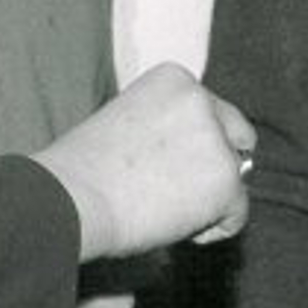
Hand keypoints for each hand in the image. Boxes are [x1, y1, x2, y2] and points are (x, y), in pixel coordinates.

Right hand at [30, 62, 254, 259]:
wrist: (70, 199)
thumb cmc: (85, 171)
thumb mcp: (128, 122)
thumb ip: (167, 128)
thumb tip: (198, 161)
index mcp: (174, 78)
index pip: (210, 114)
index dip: (191, 147)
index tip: (157, 168)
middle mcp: (200, 98)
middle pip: (235, 138)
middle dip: (214, 166)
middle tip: (172, 193)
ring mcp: (215, 138)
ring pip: (234, 178)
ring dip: (208, 200)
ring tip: (163, 210)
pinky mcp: (225, 179)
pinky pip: (237, 214)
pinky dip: (215, 229)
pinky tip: (177, 228)